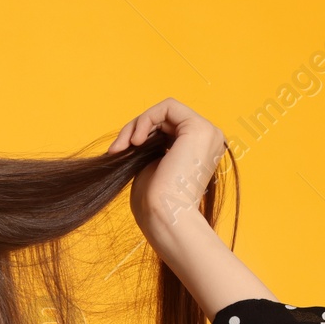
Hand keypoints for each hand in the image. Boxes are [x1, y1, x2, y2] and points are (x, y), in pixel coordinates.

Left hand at [108, 97, 226, 232]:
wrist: (165, 216)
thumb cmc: (154, 202)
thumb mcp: (150, 166)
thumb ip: (150, 146)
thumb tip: (137, 131)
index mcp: (198, 150)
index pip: (166, 128)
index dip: (140, 134)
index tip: (118, 151)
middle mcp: (208, 139)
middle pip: (165, 118)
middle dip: (134, 129)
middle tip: (116, 150)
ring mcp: (207, 132)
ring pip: (164, 111)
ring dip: (137, 125)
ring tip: (123, 147)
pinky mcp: (199, 128)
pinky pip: (167, 107)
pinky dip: (146, 120)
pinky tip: (135, 141)